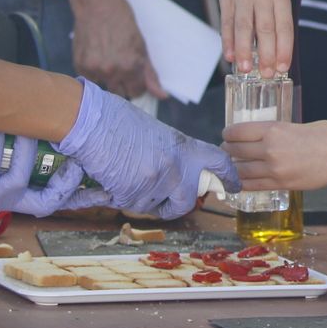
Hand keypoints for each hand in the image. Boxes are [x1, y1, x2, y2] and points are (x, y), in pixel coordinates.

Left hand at [0, 118, 87, 215]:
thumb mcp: (7, 134)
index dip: (78, 196)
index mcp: (14, 190)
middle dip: (65, 181)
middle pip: (46, 204)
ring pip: (21, 179)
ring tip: (17, 122)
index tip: (98, 179)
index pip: (53, 201)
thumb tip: (70, 119)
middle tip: (74, 154)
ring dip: (25, 147)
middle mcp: (1, 200)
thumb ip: (34, 135)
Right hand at [56, 79, 240, 218]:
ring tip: (128, 175)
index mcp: (184, 147)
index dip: (229, 176)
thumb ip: (174, 154)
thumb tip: (182, 172)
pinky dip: (122, 198)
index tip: (235, 186)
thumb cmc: (119, 121)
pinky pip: (132, 206)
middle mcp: (176, 168)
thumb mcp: (158, 134)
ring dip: (143, 199)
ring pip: (155, 207)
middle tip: (167, 199)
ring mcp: (155, 183)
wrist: (92, 120)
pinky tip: (114, 178)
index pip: (219, 163)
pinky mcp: (133, 195)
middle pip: (187, 201)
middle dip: (177, 205)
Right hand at [70, 0, 164, 99]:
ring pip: (104, 86)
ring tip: (108, 57)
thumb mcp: (141, 47)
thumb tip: (161, 96)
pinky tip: (97, 55)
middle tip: (120, 65)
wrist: (99, 7)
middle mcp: (112, 71)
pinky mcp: (80, 66)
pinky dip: (94, 71)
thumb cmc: (123, 24)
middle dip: (122, 83)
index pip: (135, 93)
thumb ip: (150, 74)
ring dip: (107, 77)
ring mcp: (94, 69)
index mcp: (131, 67)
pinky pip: (90, 78)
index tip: (134, 77)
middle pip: (119, 93)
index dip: (136, 85)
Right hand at [218, 0, 292, 74]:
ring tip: (246, 69)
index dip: (284, 48)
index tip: (283, 66)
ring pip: (243, 26)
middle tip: (267, 74)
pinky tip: (229, 55)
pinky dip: (227, 40)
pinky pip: (226, 21)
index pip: (284, 25)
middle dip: (266, 53)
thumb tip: (275, 52)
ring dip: (244, 50)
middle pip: (264, 28)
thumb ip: (276, 17)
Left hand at [222, 120, 326, 190]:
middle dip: (228, 151)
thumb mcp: (296, 126)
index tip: (227, 135)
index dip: (228, 134)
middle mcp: (271, 150)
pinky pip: (254, 186)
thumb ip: (275, 133)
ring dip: (234, 169)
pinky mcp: (284, 185)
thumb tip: (258, 140)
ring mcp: (276, 170)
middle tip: (226, 151)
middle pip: (236, 152)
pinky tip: (240, 182)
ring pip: (241, 172)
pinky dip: (244, 184)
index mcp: (274, 130)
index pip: (238, 132)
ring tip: (232, 167)